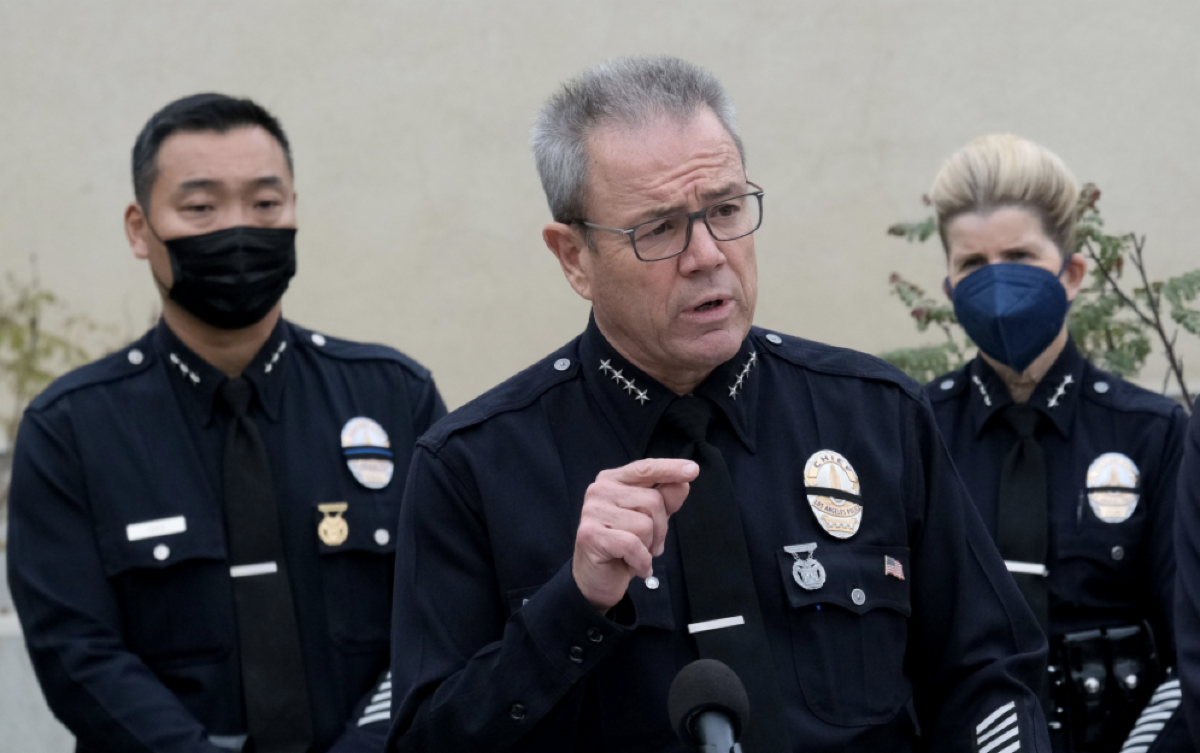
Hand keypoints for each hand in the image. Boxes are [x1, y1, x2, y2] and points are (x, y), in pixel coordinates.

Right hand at [573, 458, 697, 611]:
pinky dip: (641, 561)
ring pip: (644, 524)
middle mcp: (600, 490)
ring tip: (636, 554)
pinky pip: (632, 544)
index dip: (670, 469)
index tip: (693, 470)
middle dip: (659, 529)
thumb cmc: (625, 547)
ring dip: (648, 547)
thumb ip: (666, 500)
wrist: (597, 580)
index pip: (646, 469)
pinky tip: (635, 566)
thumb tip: (683, 483)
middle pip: (653, 501)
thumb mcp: (651, 520)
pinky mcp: (590, 534)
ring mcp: (592, 511)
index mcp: (614, 480)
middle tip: (647, 544)